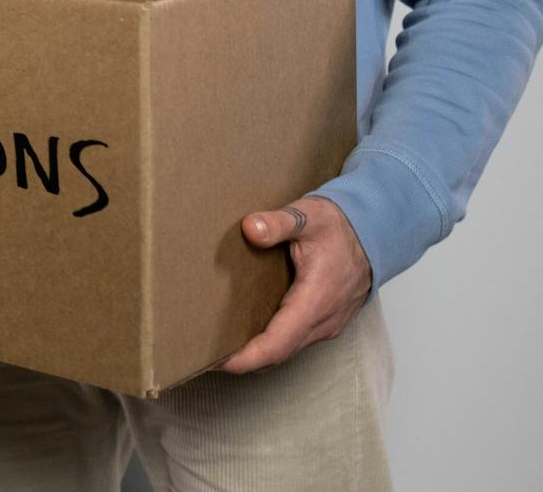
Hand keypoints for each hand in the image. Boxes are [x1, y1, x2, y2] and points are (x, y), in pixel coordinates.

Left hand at [220, 195, 371, 373]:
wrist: (373, 235)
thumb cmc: (340, 228)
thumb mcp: (309, 216)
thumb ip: (280, 222)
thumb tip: (251, 228)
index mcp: (316, 300)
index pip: (280, 341)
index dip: (250, 357)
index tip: (223, 363)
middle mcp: (323, 320)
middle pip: (279, 352)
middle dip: (245, 359)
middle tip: (206, 356)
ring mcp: (325, 324)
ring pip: (287, 349)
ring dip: (258, 354)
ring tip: (220, 347)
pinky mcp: (324, 322)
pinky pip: (295, 341)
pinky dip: (271, 344)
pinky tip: (248, 334)